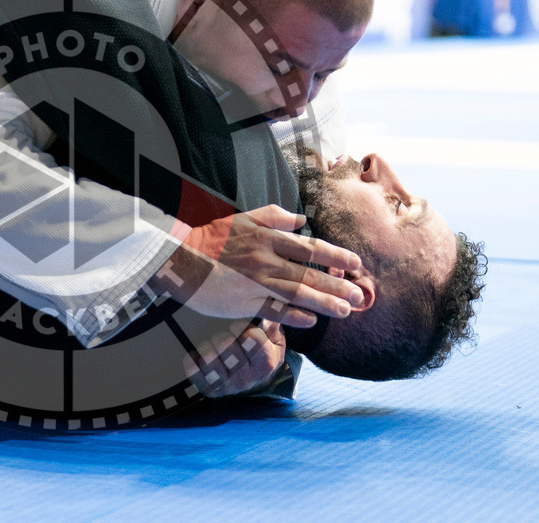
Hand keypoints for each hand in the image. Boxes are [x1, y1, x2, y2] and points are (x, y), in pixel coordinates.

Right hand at [167, 204, 362, 327]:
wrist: (179, 259)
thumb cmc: (211, 238)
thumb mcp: (243, 219)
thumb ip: (273, 217)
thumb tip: (301, 219)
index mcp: (267, 239)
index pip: (309, 248)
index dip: (335, 255)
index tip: (356, 263)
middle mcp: (265, 261)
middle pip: (308, 274)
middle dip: (337, 285)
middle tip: (359, 295)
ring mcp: (255, 283)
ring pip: (296, 294)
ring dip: (323, 302)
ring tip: (345, 310)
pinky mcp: (243, 302)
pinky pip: (273, 311)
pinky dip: (293, 316)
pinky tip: (311, 321)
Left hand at [184, 320, 287, 396]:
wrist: (256, 385)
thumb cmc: (264, 355)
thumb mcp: (276, 341)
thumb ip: (273, 324)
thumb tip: (268, 307)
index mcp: (265, 364)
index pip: (251, 338)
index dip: (242, 326)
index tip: (238, 325)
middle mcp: (246, 378)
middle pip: (226, 345)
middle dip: (223, 334)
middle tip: (223, 334)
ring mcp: (227, 385)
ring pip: (208, 357)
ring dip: (206, 346)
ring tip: (212, 345)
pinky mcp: (211, 390)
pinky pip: (193, 371)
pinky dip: (192, 359)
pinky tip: (197, 355)